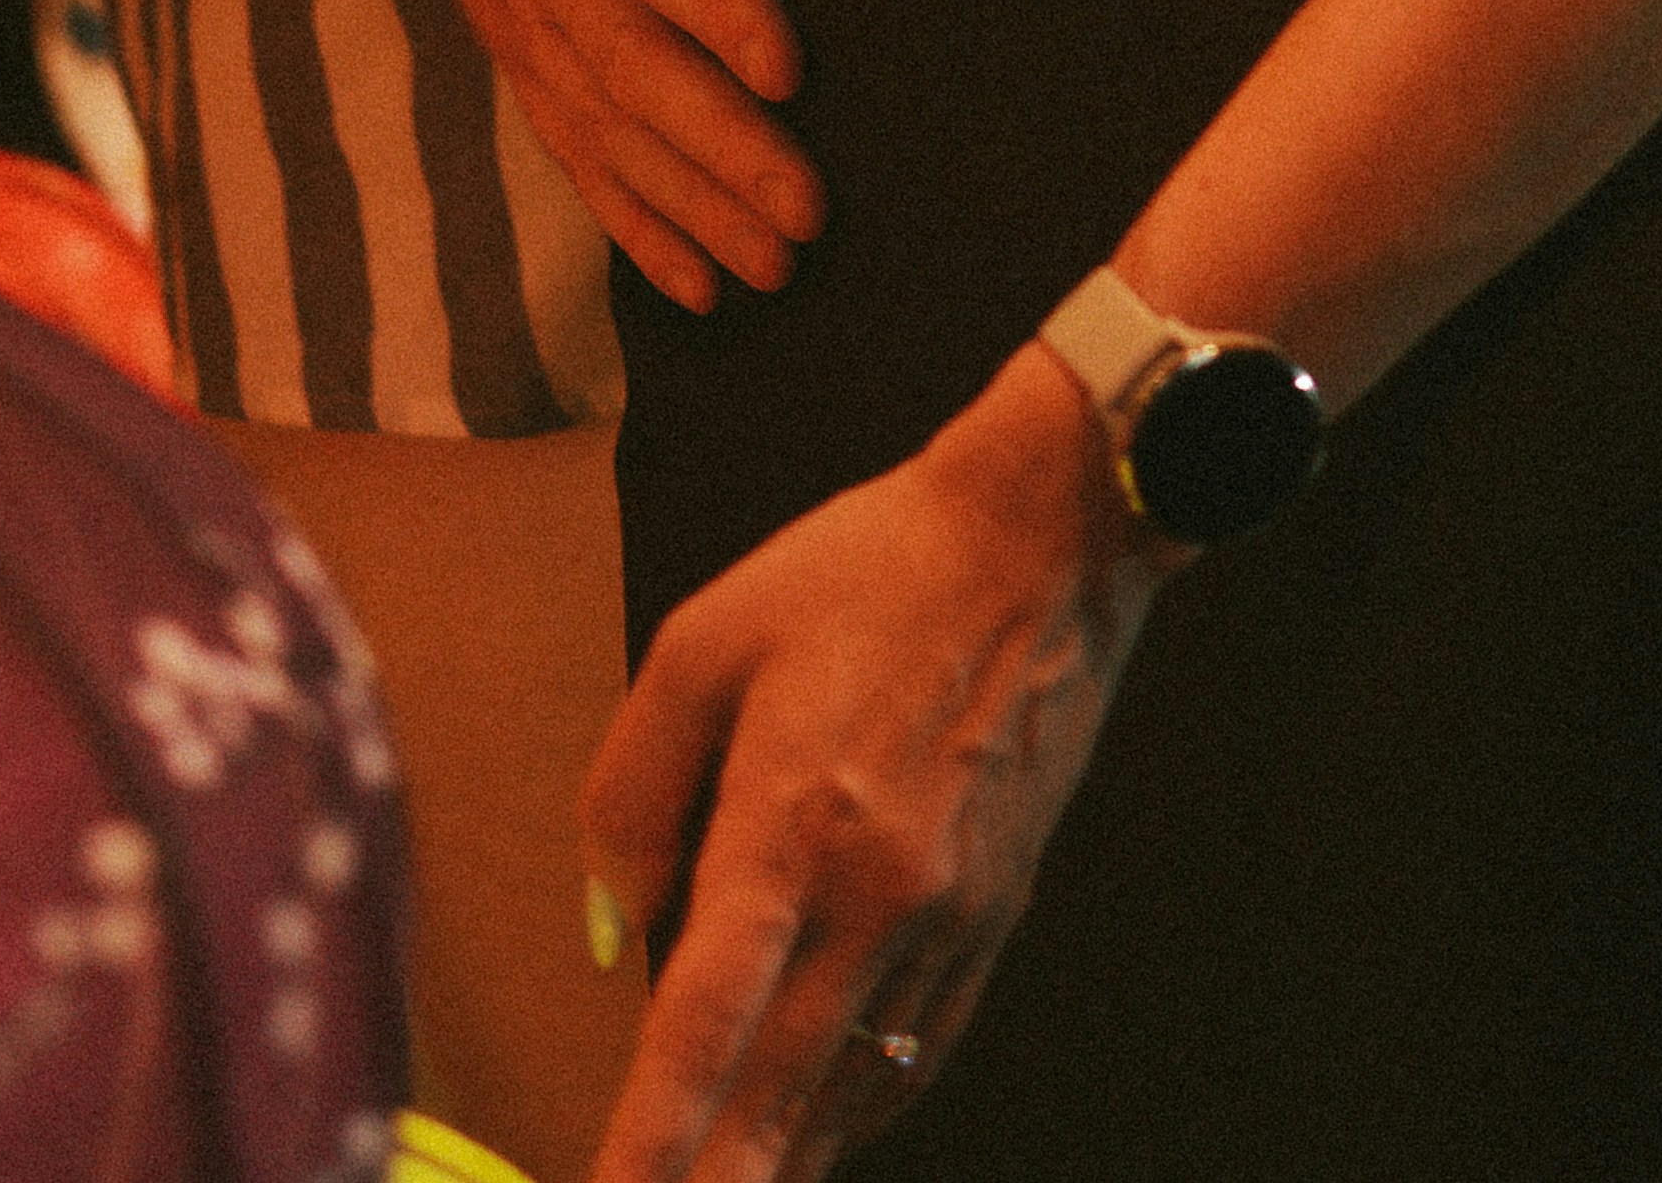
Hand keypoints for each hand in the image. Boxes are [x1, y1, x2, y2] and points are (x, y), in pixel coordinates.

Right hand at [140, 0, 811, 304]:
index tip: (787, 64)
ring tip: (776, 271)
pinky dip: (636, 226)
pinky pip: (575, 152)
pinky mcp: (522, 54)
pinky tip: (702, 290)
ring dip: (692, 207)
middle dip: (722, 148)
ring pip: (609, 131)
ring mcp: (527, 17)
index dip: (715, 4)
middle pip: (634, 66)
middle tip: (810, 215)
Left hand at [586, 356, 1160, 1177]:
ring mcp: (949, 918)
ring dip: (780, 1160)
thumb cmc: (863, 571)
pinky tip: (817, 1135)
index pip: (703, 1021)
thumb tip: (617, 928)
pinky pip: (916, 1049)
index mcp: (792, 822)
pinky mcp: (995, 916)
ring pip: (851, 1091)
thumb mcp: (703, 642)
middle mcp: (877, 896)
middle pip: (778, 1093)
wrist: (1044, 540)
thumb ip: (634, 789)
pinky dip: (858, 1110)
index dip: (653, 1136)